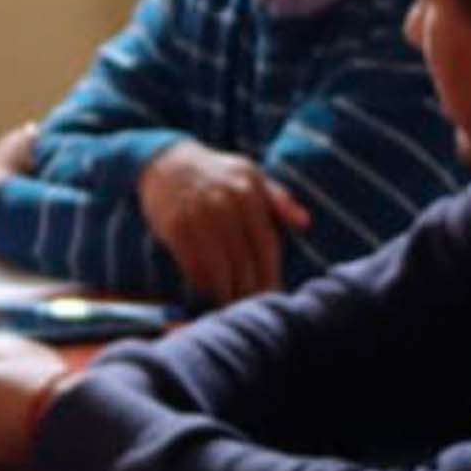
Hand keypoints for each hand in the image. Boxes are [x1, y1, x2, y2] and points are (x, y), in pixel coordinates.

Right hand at [136, 143, 308, 302]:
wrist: (166, 163)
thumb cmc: (216, 174)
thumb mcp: (250, 175)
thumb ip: (279, 199)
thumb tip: (305, 223)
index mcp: (247, 192)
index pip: (266, 243)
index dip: (270, 273)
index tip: (273, 294)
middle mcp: (223, 203)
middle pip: (244, 259)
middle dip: (250, 288)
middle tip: (253, 307)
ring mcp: (197, 215)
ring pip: (218, 266)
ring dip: (226, 291)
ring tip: (232, 305)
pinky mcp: (175, 227)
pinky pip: (192, 263)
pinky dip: (201, 281)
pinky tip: (208, 289)